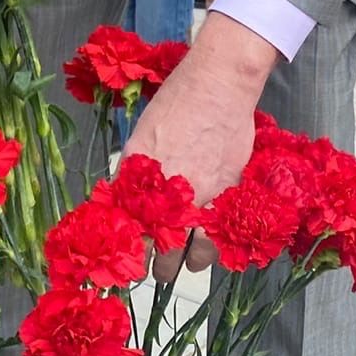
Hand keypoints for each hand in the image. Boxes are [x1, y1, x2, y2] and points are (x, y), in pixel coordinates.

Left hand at [123, 14, 278, 279]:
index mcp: (137, 173)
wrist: (218, 83)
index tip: (130, 261)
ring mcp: (200, 195)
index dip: (130, 252)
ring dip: (187, 263)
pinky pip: (219, 237)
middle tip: (157, 271)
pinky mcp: (228, 193)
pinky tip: (209, 251)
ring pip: (191, 253)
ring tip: (185, 266)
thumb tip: (128, 201)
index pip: (128, 229)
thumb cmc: (178, 100)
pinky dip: (213, 250)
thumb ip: (135, 173)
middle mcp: (167, 191)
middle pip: (158, 249)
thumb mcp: (143, 135)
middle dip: (157, 266)